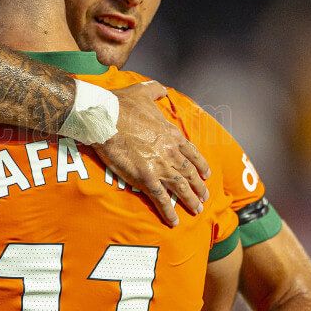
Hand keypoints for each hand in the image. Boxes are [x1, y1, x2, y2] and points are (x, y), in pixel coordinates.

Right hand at [92, 81, 209, 226]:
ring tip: (196, 210)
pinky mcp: (146, 178)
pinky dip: (169, 212)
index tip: (206, 175)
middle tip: (204, 198)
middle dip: (199, 187)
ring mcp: (160, 166)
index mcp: (171, 134)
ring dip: (190, 200)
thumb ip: (155, 91)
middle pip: (190, 173)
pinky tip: (174, 222)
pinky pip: (161, 199)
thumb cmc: (122, 104)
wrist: (105, 117)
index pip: (192, 153)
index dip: (200, 165)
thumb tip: (161, 89)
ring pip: (181, 188)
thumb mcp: (143, 91)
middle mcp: (170, 151)